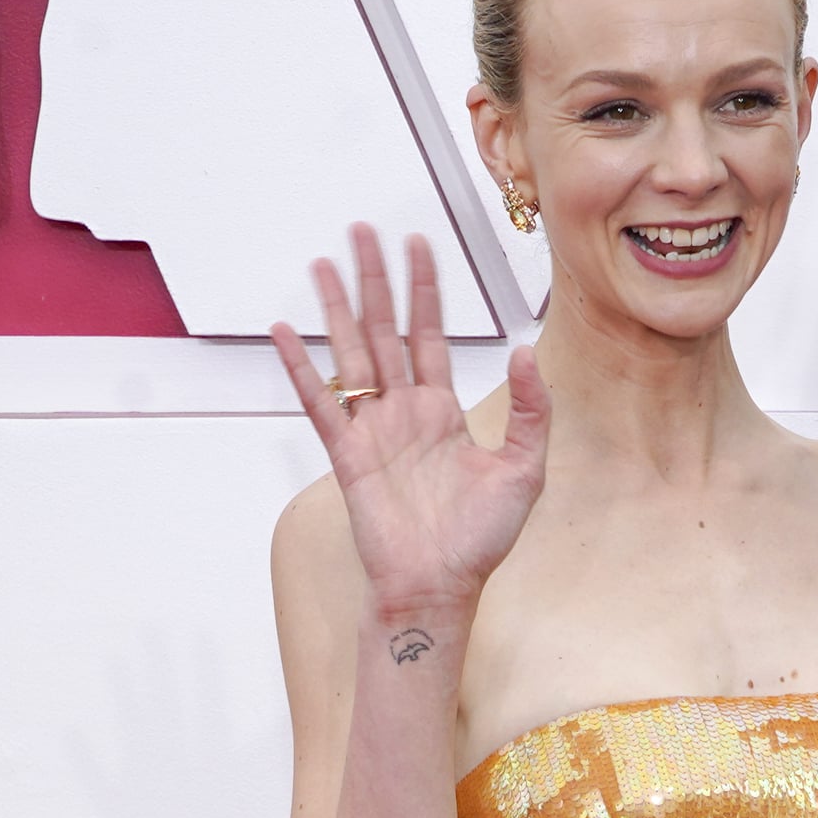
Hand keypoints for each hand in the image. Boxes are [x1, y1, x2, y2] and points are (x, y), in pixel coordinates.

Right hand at [271, 226, 550, 622]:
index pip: (430, 335)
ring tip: (323, 263)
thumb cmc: (481, 539)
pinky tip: (284, 333)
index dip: (425, 290)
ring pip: (350, 355)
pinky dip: (301, 370)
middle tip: (362, 231)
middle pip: (384, 330)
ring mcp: (372, 431)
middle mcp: (403, 413)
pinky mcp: (348, 456)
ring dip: (336, 309)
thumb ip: (532, 413)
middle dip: (375, 281)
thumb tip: (524, 352)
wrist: (441, 587)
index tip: (419, 245)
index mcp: (442, 411)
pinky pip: (321, 404)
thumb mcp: (525, 471)